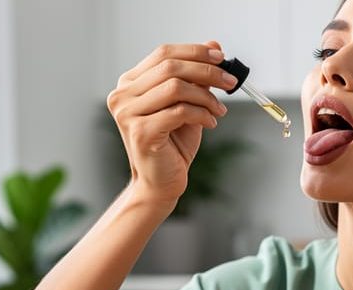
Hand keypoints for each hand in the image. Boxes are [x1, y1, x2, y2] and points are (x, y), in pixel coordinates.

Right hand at [106, 41, 236, 207]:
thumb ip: (196, 76)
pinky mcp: (141, 132)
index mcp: (130, 83)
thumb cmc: (173, 144)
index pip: (164, 53)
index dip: (195, 51)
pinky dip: (202, 115)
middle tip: (230, 83)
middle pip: (171, 67)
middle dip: (207, 71)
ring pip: (176, 87)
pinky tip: (210, 123)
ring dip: (206, 97)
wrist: (160, 182)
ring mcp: (127, 113)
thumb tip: (214, 44)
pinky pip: (179, 112)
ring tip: (219, 110)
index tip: (221, 57)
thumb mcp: (188, 103)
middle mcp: (122, 95)